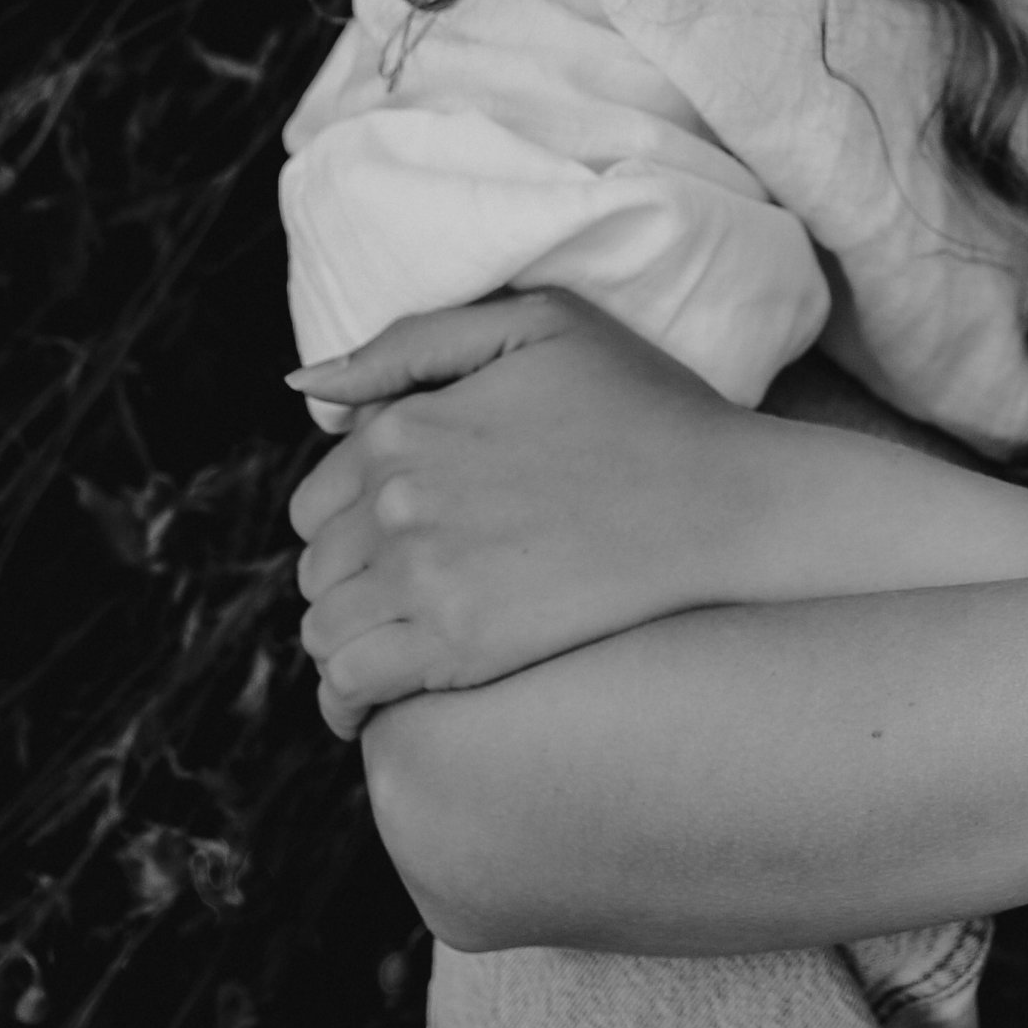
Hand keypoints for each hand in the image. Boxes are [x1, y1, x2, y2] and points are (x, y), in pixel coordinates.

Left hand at [287, 290, 754, 738]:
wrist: (723, 500)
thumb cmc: (640, 402)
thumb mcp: (537, 323)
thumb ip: (411, 344)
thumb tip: (305, 388)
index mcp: (404, 429)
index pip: (319, 495)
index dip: (352, 518)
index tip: (397, 535)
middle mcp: (399, 505)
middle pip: (316, 566)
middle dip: (347, 578)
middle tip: (401, 591)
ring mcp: (428, 581)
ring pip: (322, 628)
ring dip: (342, 637)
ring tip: (387, 643)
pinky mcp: (463, 649)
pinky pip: (353, 685)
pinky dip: (346, 699)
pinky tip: (367, 703)